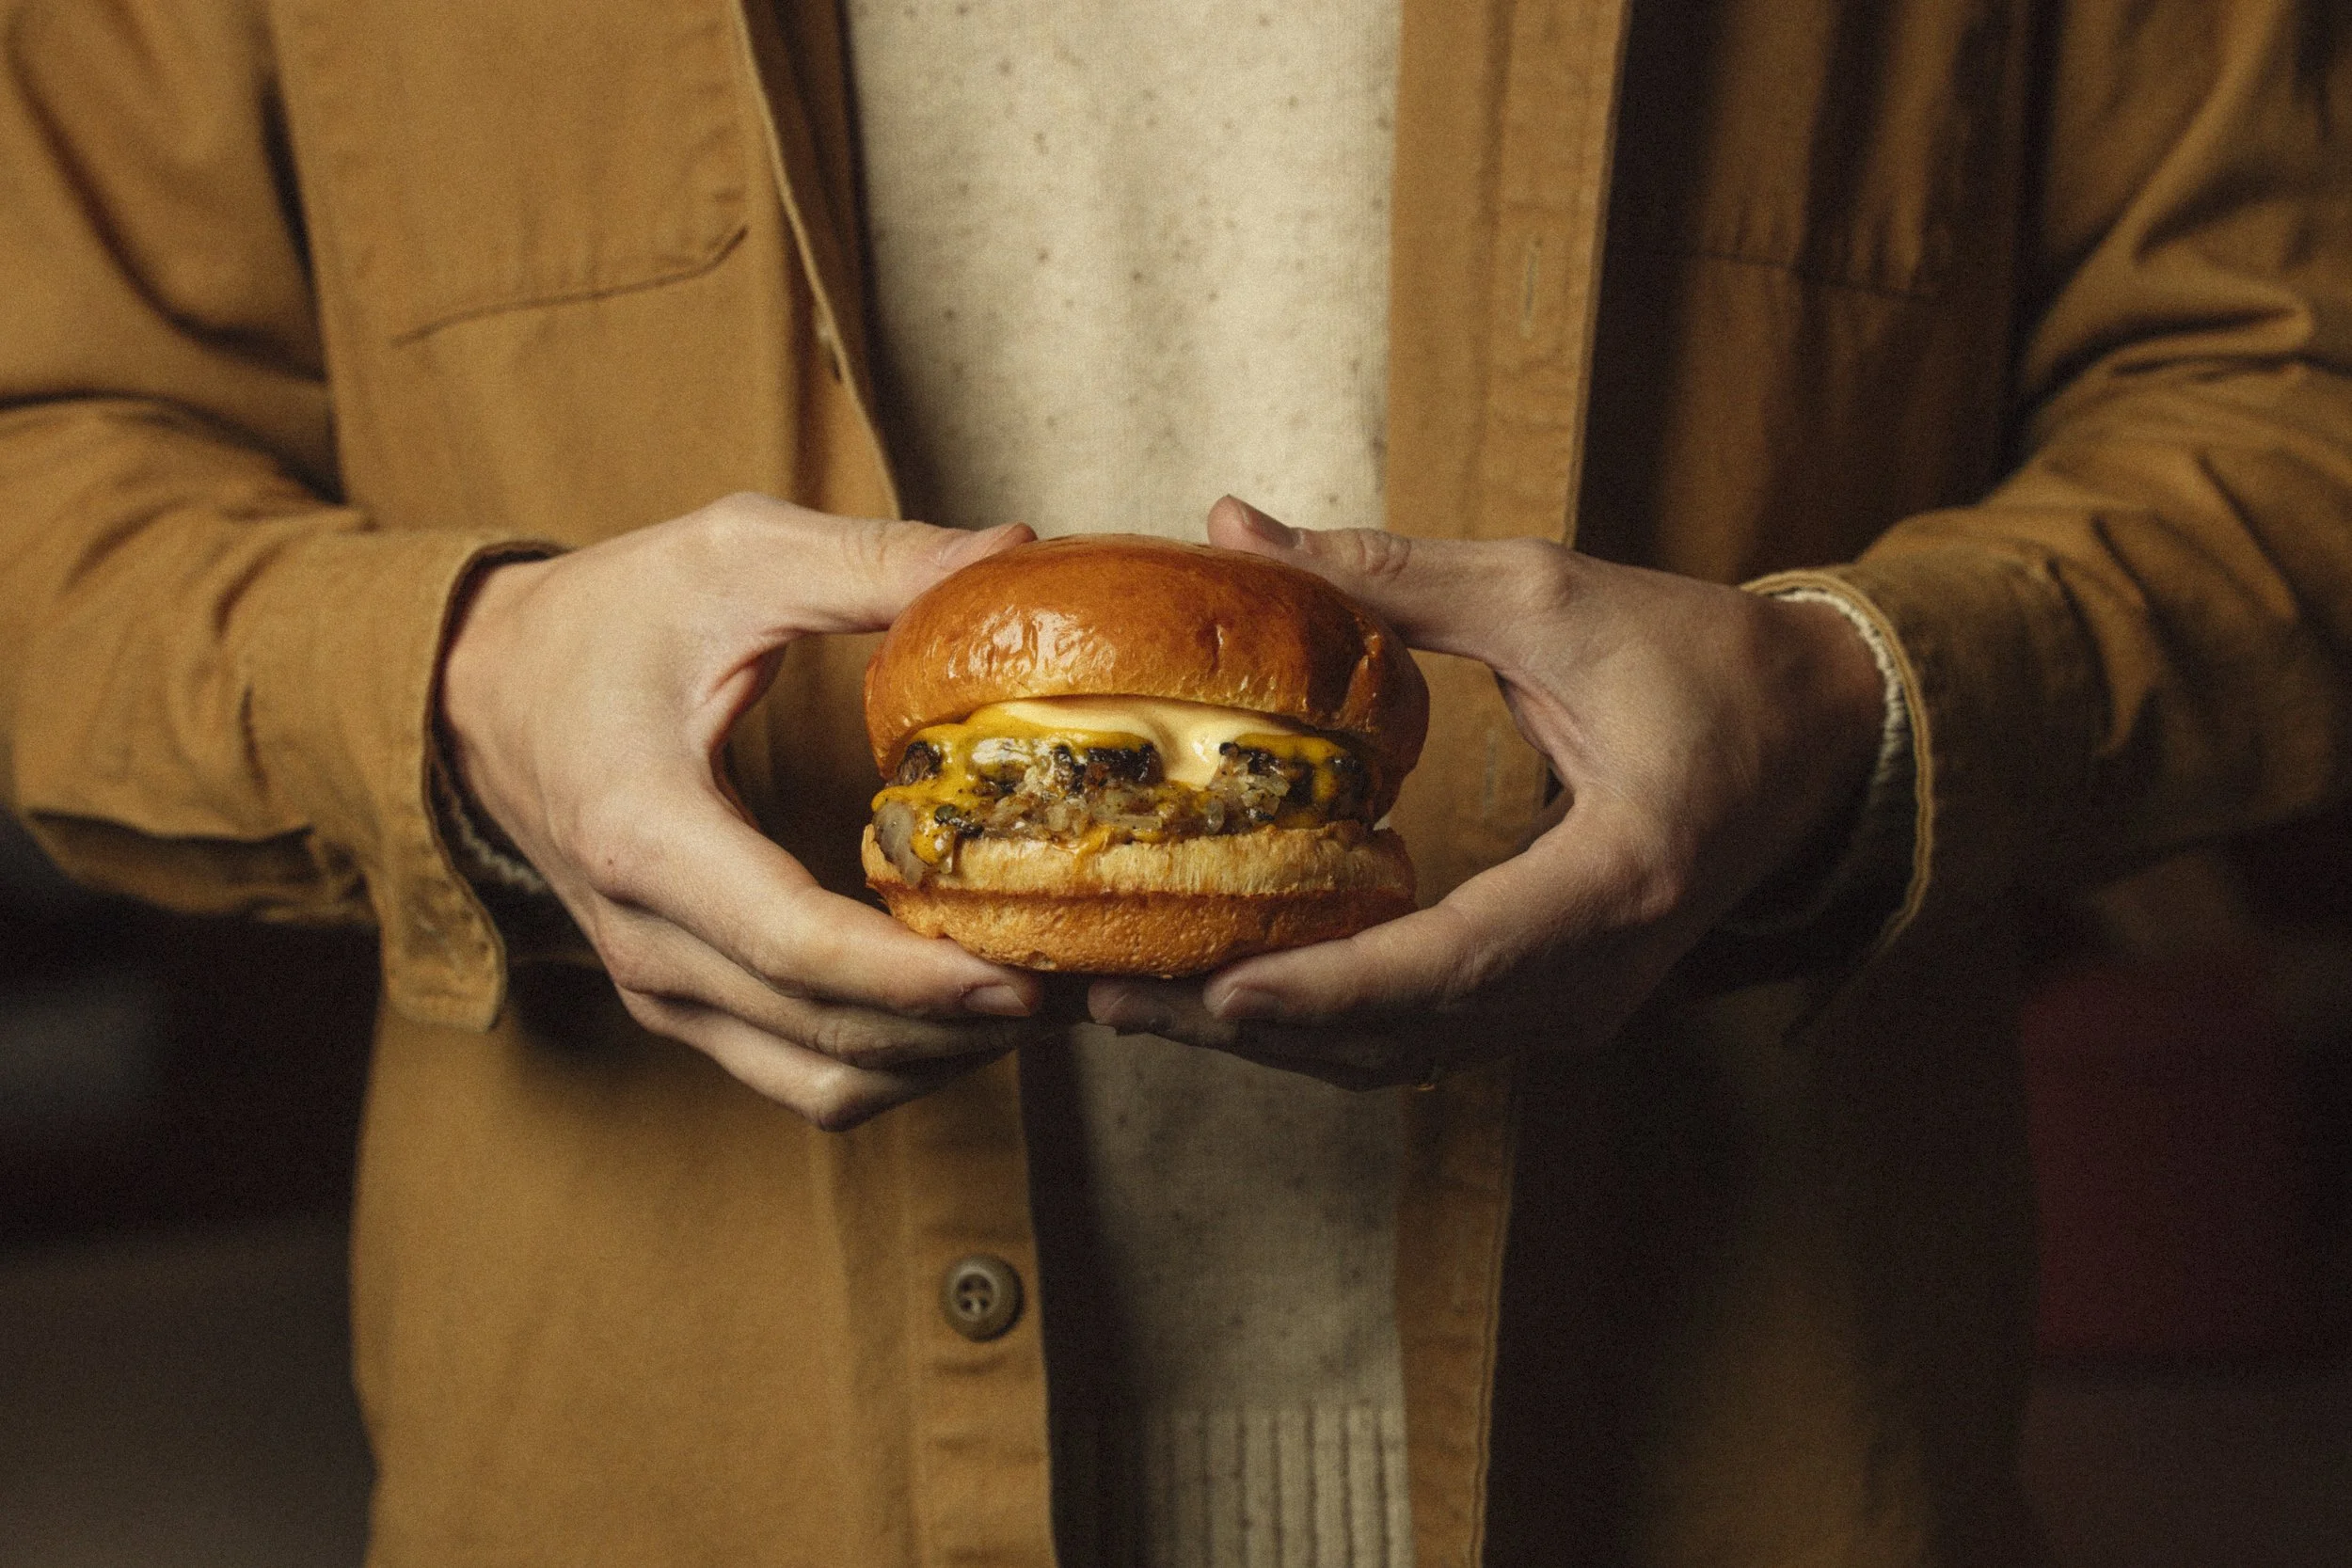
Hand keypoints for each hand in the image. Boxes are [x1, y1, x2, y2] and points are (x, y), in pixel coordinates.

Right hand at [440, 493, 1053, 1128]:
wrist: (479, 691)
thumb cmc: (601, 618)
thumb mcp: (730, 556)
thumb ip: (871, 562)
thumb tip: (1014, 552)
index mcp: (645, 832)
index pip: (796, 944)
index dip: (919, 975)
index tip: (1027, 974)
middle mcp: (646, 938)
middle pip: (828, 1033)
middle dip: (966, 1026)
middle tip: (1088, 985)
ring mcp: (660, 986)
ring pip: (822, 1082)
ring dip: (941, 1059)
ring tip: (1048, 1001)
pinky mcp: (684, 1003)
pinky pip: (802, 1072)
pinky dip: (895, 1061)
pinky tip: (969, 1006)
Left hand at [1087, 497, 1888, 1087]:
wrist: (1823, 737)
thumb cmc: (1706, 662)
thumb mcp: (1551, 594)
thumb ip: (1389, 574)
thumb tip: (1232, 526)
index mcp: (1621, 880)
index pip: (1455, 961)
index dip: (1330, 987)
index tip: (1216, 992)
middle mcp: (1599, 978)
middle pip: (1401, 1036)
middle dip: (1249, 1027)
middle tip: (1107, 996)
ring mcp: (1580, 1007)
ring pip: (1400, 1057)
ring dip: (1269, 1039)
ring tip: (1134, 1001)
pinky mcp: (1555, 1005)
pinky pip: (1422, 1038)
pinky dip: (1321, 1024)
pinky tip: (1228, 991)